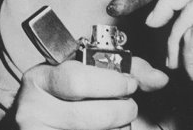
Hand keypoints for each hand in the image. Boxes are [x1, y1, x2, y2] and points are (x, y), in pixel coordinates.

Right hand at [13, 57, 167, 128]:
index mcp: (40, 77)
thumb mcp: (85, 71)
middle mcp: (32, 107)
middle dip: (121, 110)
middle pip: (91, 115)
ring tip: (115, 119)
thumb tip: (160, 79)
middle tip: (128, 106)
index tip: (129, 84)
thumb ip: (125, 69)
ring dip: (117, 128)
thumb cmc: (64, 93)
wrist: (36, 119)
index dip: (112, 83)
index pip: (78, 80)